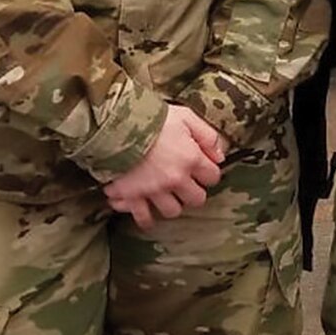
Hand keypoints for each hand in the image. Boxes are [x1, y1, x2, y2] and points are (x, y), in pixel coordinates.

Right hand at [104, 105, 225, 229]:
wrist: (115, 125)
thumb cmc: (151, 119)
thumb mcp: (186, 117)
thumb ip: (207, 136)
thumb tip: (220, 155)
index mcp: (191, 159)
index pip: (213, 177)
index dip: (209, 172)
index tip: (202, 169)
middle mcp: (175, 179)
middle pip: (196, 199)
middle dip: (193, 193)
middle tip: (186, 185)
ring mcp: (154, 190)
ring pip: (172, 211)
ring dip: (171, 204)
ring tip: (166, 196)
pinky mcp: (132, 195)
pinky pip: (142, 216)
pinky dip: (144, 217)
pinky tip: (146, 213)